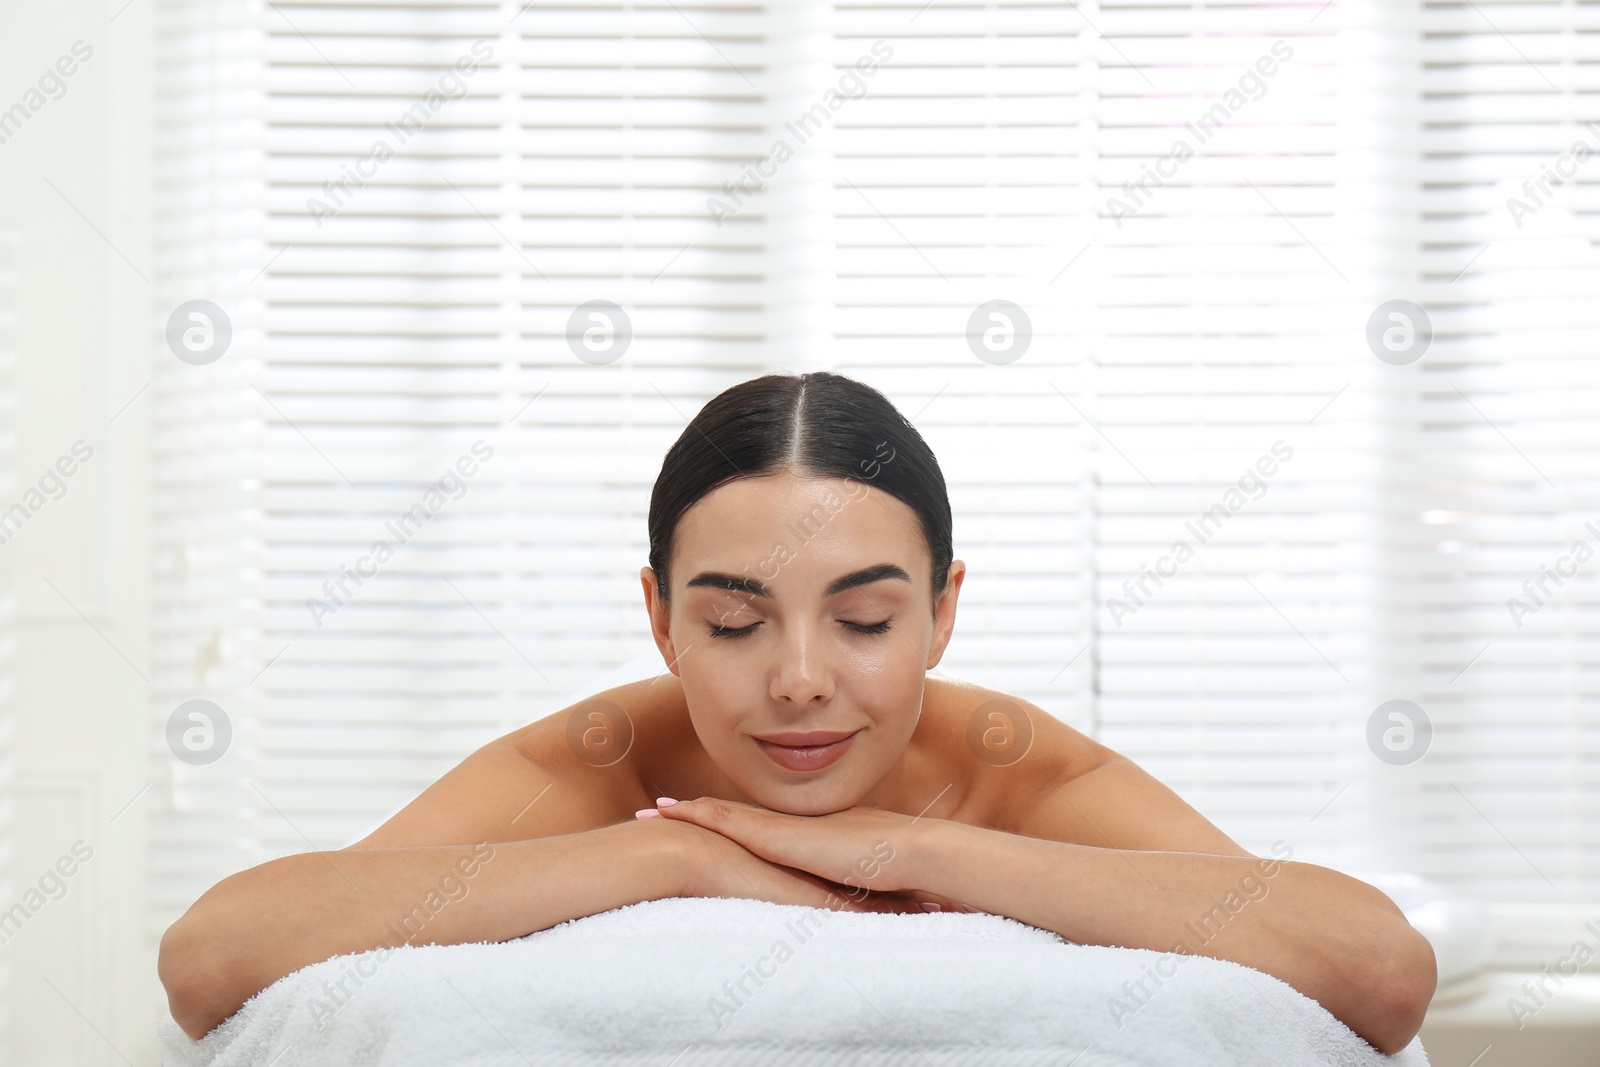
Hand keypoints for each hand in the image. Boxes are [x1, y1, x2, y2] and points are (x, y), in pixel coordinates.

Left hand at [643, 796, 975, 910]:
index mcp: (808, 836)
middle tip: (661, 811)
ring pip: (720, 812)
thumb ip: (850, 894)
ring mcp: (781, 825)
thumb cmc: (899, 874)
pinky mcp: (775, 833)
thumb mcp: (863, 887)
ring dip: (685, 811)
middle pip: (733, 816)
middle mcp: (790, 824)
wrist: (908, 853)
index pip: (760, 829)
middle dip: (697, 813)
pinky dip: (693, 812)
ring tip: (651, 812)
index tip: (703, 822)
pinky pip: (723, 817)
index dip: (729, 824)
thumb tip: (857, 914)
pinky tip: (668, 811)